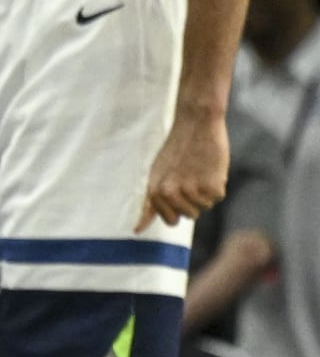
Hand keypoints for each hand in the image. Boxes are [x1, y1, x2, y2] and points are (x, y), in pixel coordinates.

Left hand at [137, 107, 227, 229]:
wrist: (195, 124)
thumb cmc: (175, 152)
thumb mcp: (156, 176)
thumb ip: (150, 204)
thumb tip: (136, 232)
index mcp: (155, 192)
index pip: (170, 221)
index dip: (179, 208)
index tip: (180, 191)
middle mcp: (171, 194)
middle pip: (190, 216)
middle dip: (194, 200)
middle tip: (190, 176)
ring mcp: (191, 190)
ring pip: (206, 206)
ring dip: (206, 191)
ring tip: (199, 169)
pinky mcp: (211, 186)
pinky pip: (218, 196)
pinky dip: (218, 183)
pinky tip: (211, 167)